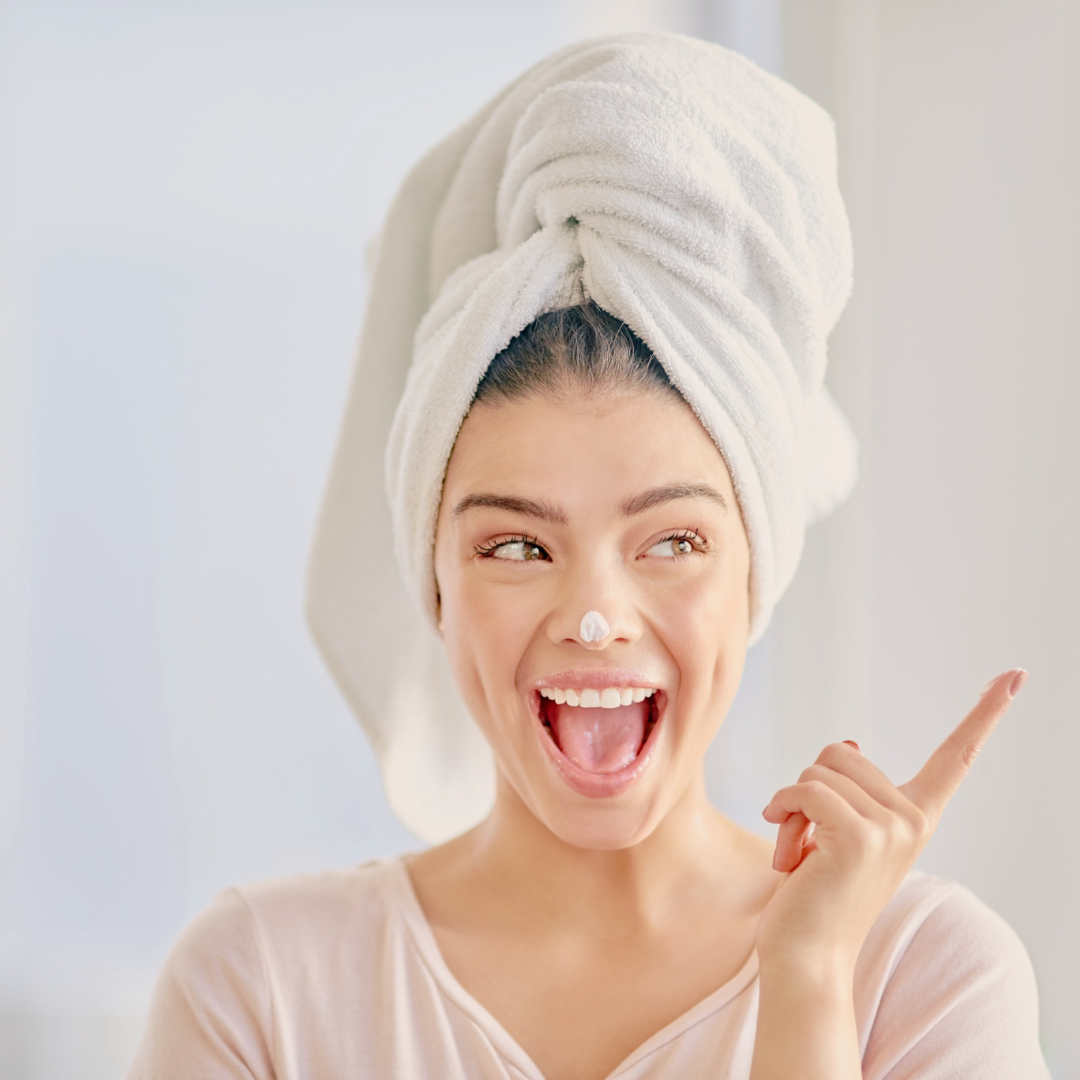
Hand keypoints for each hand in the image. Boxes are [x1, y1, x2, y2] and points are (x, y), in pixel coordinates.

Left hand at [755, 668, 1027, 970]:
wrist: (805, 955)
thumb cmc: (815, 891)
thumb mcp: (837, 831)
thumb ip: (849, 790)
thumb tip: (849, 744)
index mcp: (916, 817)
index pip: (956, 757)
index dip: (984, 713)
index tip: (1015, 675)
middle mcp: (913, 820)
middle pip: (839, 753)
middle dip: (808, 789)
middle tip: (808, 838)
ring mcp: (892, 829)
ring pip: (817, 770)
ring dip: (792, 805)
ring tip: (800, 851)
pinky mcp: (860, 837)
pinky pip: (805, 790)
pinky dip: (781, 810)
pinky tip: (785, 850)